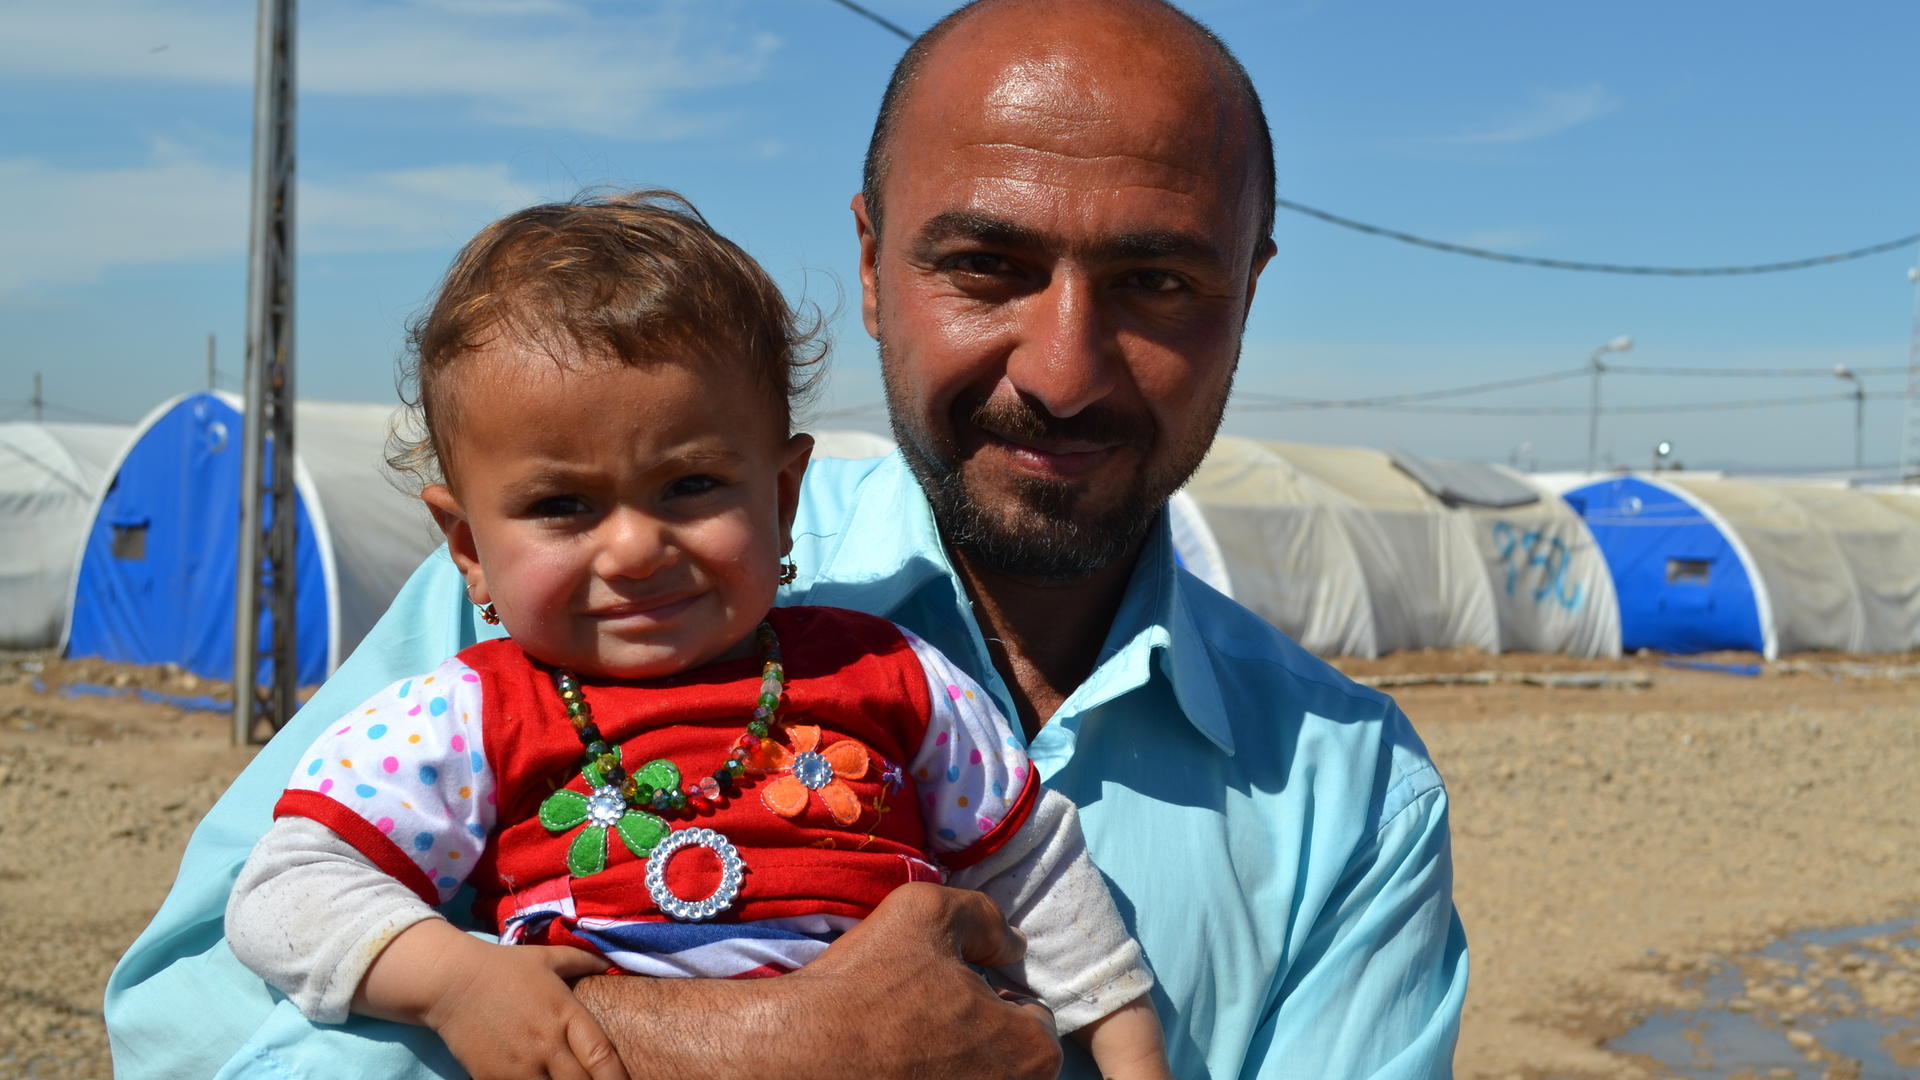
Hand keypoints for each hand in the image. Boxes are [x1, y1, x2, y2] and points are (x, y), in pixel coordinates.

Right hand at [357, 919, 628, 1079]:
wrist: (450, 982)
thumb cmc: (504, 968)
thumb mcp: (547, 957)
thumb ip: (583, 960)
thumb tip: (610, 962)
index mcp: (565, 1014)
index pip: (602, 1056)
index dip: (618, 1078)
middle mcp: (546, 1044)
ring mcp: (519, 1066)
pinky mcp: (492, 1079)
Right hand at [783, 882, 1062, 1078]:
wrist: (799, 1052)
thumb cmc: (869, 983)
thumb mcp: (929, 912)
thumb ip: (987, 919)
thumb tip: (1013, 946)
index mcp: (1031, 1052)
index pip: (1034, 1018)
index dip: (994, 995)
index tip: (954, 988)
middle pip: (1008, 1060)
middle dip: (980, 1037)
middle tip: (930, 1016)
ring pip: (975, 1077)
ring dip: (955, 1063)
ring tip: (908, 1043)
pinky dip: (927, 1078)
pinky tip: (892, 1066)